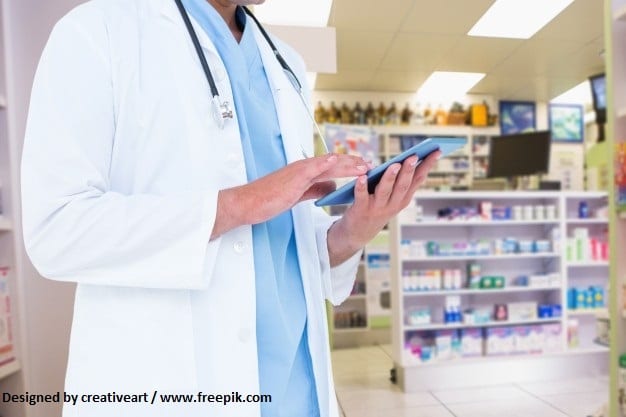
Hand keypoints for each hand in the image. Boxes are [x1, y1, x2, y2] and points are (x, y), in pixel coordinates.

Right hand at [211, 154, 367, 238]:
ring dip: (346, 163)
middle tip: (371, 164)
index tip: (364, 166)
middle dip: (353, 163)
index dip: (349, 165)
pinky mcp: (291, 178)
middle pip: (333, 163)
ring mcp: (298, 171)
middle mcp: (303, 168)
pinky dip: (322, 162)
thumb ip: (314, 188)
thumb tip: (332, 187)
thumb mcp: (298, 194)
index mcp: (304, 172)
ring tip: (363, 164)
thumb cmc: (269, 199)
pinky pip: (310, 168)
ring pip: (326, 164)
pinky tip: (334, 160)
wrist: (249, 203)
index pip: (331, 166)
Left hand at [327, 151, 440, 265]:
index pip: (418, 179)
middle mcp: (393, 204)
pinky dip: (362, 187)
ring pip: (385, 191)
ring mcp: (378, 208)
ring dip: (390, 178)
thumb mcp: (392, 197)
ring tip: (394, 165)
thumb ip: (397, 181)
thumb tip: (402, 160)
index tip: (437, 151)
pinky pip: (362, 196)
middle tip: (414, 156)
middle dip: (409, 170)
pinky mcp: (361, 210)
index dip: (427, 165)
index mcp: (403, 199)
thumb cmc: (376, 208)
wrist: (358, 233)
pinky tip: (362, 177)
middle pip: (403, 185)